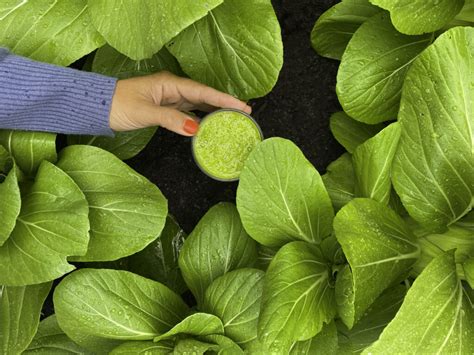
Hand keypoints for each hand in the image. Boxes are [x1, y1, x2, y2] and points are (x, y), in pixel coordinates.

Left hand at [109, 71, 251, 135]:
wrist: (98, 107)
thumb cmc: (118, 104)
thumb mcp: (145, 112)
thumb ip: (171, 120)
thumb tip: (195, 129)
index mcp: (169, 84)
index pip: (202, 91)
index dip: (223, 99)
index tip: (242, 106)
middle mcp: (172, 88)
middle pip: (204, 96)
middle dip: (224, 104)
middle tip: (246, 113)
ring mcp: (169, 98)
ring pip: (198, 104)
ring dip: (214, 111)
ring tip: (233, 118)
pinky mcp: (165, 107)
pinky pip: (188, 112)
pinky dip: (200, 118)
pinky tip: (208, 125)